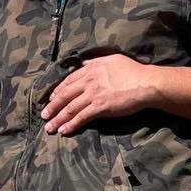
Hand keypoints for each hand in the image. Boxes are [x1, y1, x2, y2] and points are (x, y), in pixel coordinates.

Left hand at [42, 54, 159, 134]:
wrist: (146, 83)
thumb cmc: (133, 72)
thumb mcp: (112, 60)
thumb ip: (96, 62)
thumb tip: (84, 63)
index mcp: (90, 68)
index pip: (68, 81)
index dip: (57, 91)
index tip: (50, 100)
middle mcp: (89, 80)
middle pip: (65, 95)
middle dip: (52, 107)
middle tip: (44, 116)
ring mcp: (94, 94)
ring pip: (70, 107)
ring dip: (58, 119)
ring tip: (50, 128)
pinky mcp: (100, 107)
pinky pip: (82, 117)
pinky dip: (71, 124)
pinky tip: (64, 131)